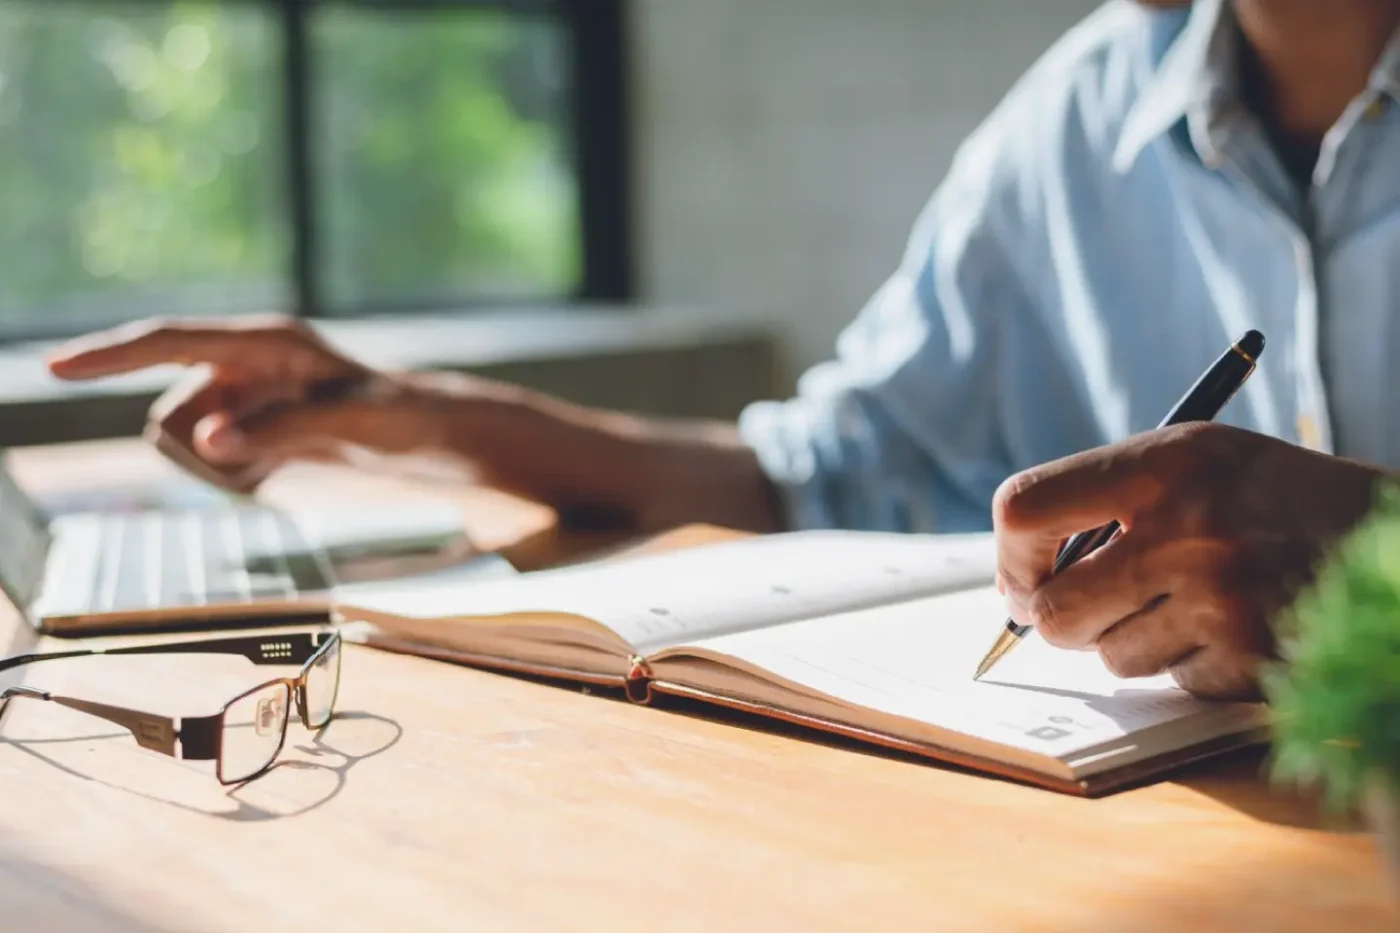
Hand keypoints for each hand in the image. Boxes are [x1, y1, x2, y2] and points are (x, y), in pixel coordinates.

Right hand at [47, 315, 439, 491]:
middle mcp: (243, 362)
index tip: (56, 367)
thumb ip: (280, 432)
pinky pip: (210, 463)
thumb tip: (209, 441)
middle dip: (206, 450)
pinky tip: (284, 466)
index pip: (170, 342)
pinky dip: (239, 476)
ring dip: (225, 468)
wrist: (426, 433)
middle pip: (172, 415)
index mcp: (266, 341)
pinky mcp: (245, 423)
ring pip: (186, 444)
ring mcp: (241, 394)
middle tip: (275, 458)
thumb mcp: (353, 426)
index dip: (111, 354)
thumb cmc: (402, 417)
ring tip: (288, 458)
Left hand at [992, 423, 1382, 699]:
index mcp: (1165, 462)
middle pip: (1055, 610)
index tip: (1021, 579)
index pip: (1025, 511)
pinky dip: (1195, 666)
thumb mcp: (1199, 462)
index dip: (1010, 558)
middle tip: (1086, 612)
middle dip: (1061, 622)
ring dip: (1137, 643)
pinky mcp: (1253, 658)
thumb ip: (1106, 503)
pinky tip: (1239, 627)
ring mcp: (1222, 598)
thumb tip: (1019, 580)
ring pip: (1112, 657)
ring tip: (1195, 603)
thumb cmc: (1279, 501)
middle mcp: (1188, 527)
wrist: (1394, 544)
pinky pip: (1175, 683)